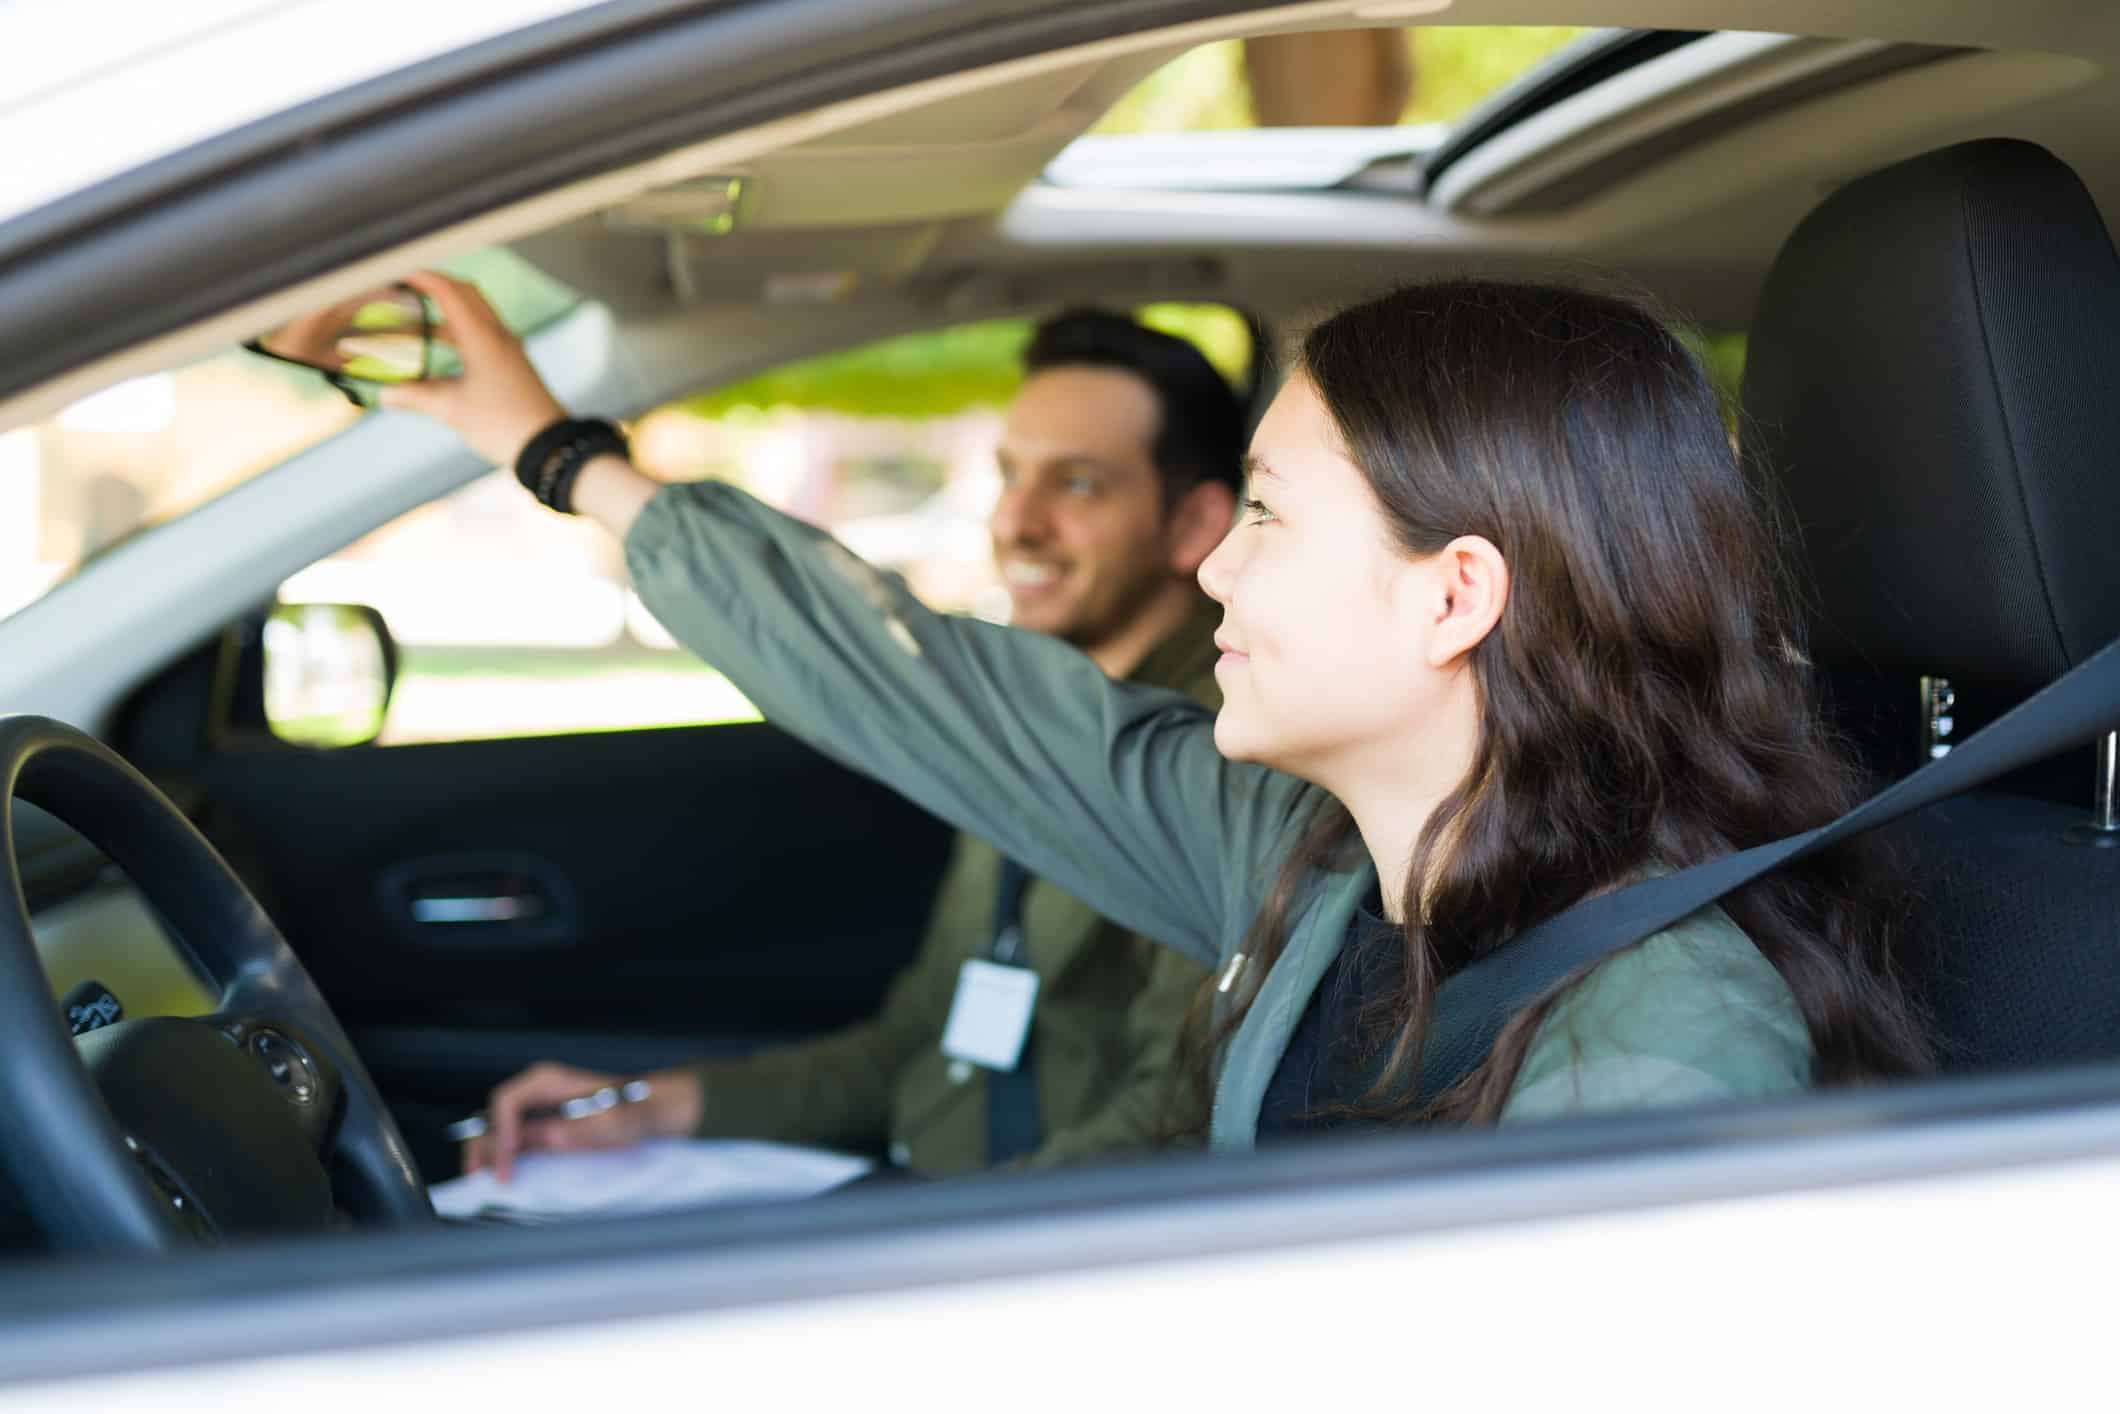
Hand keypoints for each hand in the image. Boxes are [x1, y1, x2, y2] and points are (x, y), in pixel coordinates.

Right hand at [378, 270, 568, 466]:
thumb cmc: (503, 425)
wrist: (548, 447)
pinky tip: (441, 350)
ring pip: (474, 315)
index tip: (397, 269)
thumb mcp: (451, 410)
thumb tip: (384, 394)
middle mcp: (498, 335)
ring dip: (444, 314)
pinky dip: (458, 333)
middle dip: (435, 285)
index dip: (421, 276)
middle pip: (465, 293)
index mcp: (482, 337)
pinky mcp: (512, 364)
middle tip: (406, 287)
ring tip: (413, 323)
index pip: (448, 291)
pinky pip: (482, 336)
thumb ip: (415, 397)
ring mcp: (508, 349)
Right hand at [461, 1061, 703, 1181]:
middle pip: (494, 1114)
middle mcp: (535, 1091)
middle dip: (485, 1143)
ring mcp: (536, 1109)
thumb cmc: (632, 1112)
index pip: (508, 1101)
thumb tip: (539, 1138)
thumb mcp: (608, 1123)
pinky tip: (501, 1174)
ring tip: (482, 1178)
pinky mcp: (540, 1127)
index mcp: (548, 1080)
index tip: (510, 1155)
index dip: (502, 1129)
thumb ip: (572, 1130)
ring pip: (497, 1128)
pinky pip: (512, 1140)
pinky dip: (502, 1156)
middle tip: (481, 1175)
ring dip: (487, 1152)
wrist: (647, 1113)